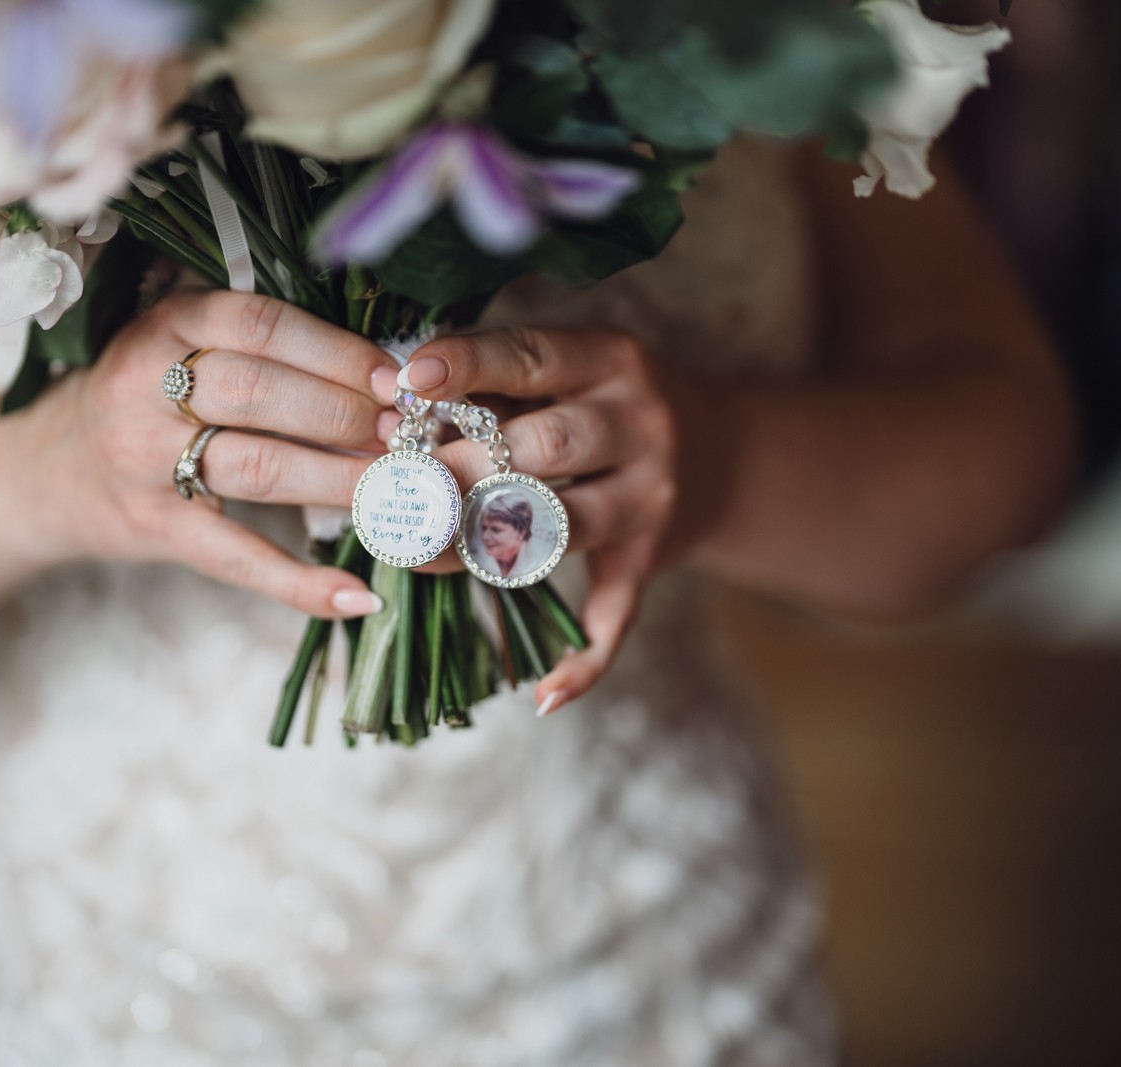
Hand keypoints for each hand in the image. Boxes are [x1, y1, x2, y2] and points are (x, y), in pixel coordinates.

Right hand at [40, 289, 396, 617]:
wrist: (46, 471)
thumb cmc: (144, 398)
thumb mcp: (180, 345)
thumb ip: (258, 347)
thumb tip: (380, 376)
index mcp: (166, 324)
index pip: (263, 326)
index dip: (337, 352)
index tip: (394, 381)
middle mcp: (146, 384)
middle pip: (263, 393)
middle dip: (346, 414)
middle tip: (406, 436)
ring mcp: (144, 459)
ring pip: (258, 466)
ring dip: (338, 479)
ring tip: (398, 489)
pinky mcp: (153, 527)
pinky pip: (235, 556)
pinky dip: (298, 582)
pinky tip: (355, 595)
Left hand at [381, 327, 698, 715]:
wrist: (725, 454)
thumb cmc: (606, 403)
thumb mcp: (571, 370)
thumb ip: (495, 387)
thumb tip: (395, 411)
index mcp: (609, 361)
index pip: (533, 355)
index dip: (470, 366)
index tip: (412, 380)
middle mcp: (640, 425)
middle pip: (550, 446)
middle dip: (466, 467)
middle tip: (397, 483)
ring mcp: (649, 499)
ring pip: (565, 528)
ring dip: (485, 548)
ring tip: (413, 554)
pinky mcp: (650, 560)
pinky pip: (616, 615)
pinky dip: (584, 660)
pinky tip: (542, 694)